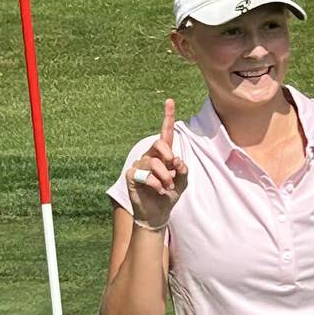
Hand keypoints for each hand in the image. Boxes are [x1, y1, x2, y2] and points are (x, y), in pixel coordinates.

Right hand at [125, 99, 187, 228]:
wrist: (157, 213)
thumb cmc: (169, 194)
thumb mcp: (182, 182)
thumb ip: (182, 169)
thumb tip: (175, 160)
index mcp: (164, 155)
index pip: (166, 133)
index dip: (168, 117)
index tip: (170, 101)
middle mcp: (151, 156)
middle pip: (159, 143)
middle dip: (168, 154)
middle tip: (173, 168)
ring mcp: (139, 165)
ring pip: (153, 162)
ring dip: (164, 176)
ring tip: (167, 187)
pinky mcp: (131, 175)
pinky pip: (143, 174)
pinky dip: (155, 184)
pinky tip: (158, 191)